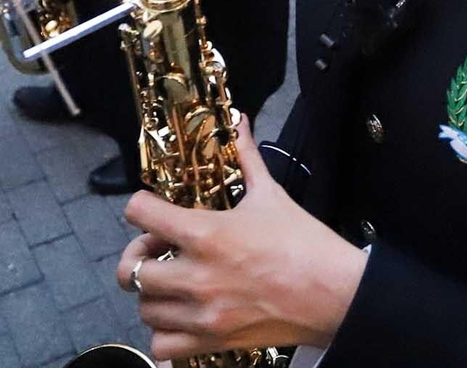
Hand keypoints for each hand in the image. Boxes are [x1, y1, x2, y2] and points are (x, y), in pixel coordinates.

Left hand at [116, 114, 366, 359]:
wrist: (336, 293)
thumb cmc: (305, 243)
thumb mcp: (271, 195)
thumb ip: (246, 158)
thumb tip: (240, 121)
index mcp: (207, 233)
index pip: (139, 212)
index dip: (140, 206)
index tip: (151, 210)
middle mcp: (197, 275)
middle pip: (129, 269)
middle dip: (139, 255)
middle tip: (159, 250)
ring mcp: (203, 312)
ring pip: (144, 307)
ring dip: (153, 293)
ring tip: (173, 283)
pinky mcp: (213, 340)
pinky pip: (162, 346)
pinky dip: (165, 333)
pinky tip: (182, 316)